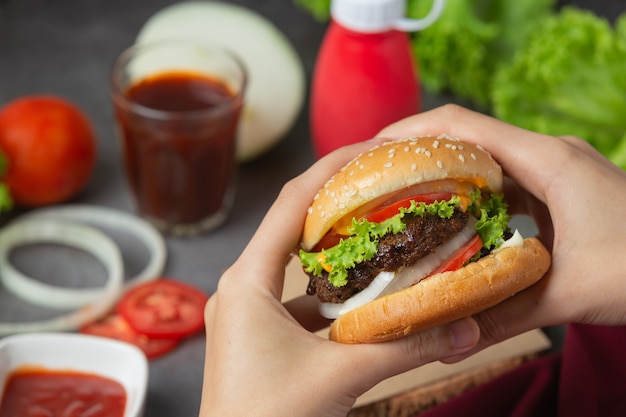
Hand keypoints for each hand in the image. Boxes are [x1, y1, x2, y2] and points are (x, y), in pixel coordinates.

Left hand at [199, 142, 479, 416]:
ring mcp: (248, 314)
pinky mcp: (259, 337)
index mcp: (246, 281)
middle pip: (296, 225)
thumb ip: (404, 348)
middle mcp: (242, 288)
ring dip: (340, 250)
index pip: (293, 202)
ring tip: (384, 231)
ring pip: (298, 266)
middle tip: (388, 183)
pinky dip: (333, 292)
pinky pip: (299, 300)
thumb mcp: (340, 378)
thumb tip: (467, 328)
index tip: (377, 147)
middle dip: (343, 203)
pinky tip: (367, 295)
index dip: (335, 167)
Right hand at [378, 104, 625, 359]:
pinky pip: (507, 184)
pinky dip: (474, 199)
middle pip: (468, 138)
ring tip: (403, 203)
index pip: (463, 126)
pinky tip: (454, 226)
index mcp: (547, 160)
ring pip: (487, 162)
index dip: (410, 132)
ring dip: (446, 178)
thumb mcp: (570, 294)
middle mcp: (549, 155)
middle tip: (375, 183)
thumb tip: (449, 340)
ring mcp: (557, 171)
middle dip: (418, 155)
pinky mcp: (562, 191)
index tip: (369, 151)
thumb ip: (505, 314)